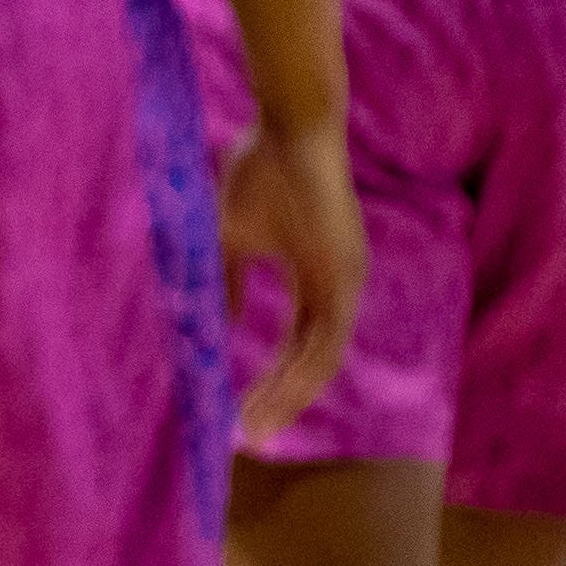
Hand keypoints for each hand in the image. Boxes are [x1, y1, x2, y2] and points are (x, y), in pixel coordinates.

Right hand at [222, 117, 365, 442]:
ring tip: (253, 427)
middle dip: (279, 402)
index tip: (242, 411)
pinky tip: (271, 395)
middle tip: (248, 437)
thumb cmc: (260, 170)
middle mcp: (340, 287)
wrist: (291, 128)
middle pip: (313, 364)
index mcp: (318, 278)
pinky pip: (325, 342)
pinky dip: (299, 375)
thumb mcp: (232, 237)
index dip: (273, 381)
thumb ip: (227, 281)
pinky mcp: (341, 276)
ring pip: (322, 361)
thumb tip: (219, 323)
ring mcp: (346, 282)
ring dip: (287, 398)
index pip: (299, 345)